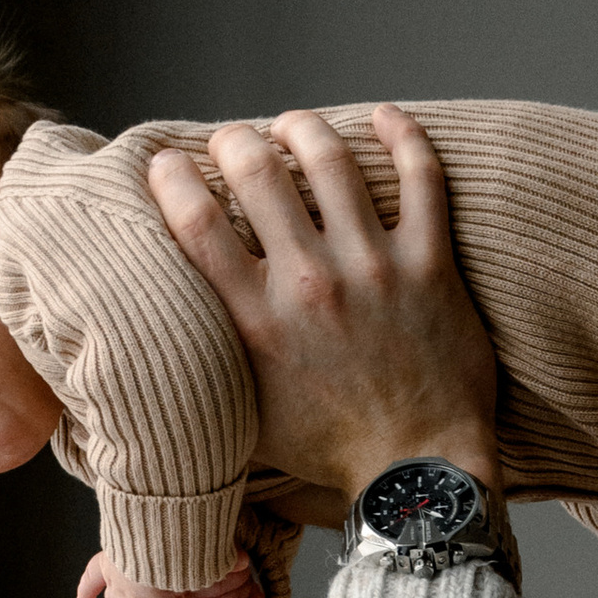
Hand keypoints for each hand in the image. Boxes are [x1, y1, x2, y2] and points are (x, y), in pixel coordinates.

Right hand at [145, 104, 499, 504]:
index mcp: (255, 322)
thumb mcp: (247, 418)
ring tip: (293, 128)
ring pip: (330, 158)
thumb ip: (212, 363)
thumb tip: (169, 331)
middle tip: (234, 145)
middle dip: (235, 142)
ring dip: (303, 128)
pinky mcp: (430, 266)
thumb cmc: (330, 455)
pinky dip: (401, 135)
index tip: (168, 165)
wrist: (417, 478)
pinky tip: (382, 118)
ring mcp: (373, 269)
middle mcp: (309, 285)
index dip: (172, 176)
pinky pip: (420, 176)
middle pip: (256, 169)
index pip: (195, 220)